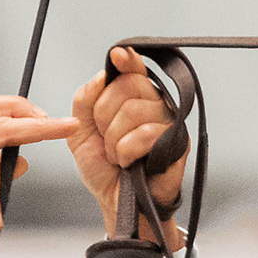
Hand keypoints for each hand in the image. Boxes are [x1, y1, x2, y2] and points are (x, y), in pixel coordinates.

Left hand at [70, 49, 191, 245]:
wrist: (117, 202)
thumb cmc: (103, 168)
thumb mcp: (80, 131)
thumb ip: (85, 100)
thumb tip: (101, 76)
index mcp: (132, 97)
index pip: (133, 68)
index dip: (127, 59)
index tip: (116, 55)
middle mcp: (154, 103)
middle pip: (126, 86)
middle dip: (104, 115)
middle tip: (106, 138)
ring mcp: (167, 121)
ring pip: (134, 111)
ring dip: (114, 139)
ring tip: (117, 155)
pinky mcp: (176, 141)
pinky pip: (145, 134)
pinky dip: (126, 152)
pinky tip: (129, 162)